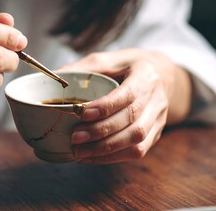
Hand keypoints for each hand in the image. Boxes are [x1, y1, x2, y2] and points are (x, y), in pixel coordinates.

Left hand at [58, 49, 190, 163]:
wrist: (161, 75)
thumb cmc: (129, 66)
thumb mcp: (109, 59)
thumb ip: (85, 68)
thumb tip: (54, 76)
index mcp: (146, 76)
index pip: (128, 95)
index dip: (105, 107)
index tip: (82, 114)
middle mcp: (156, 99)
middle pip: (132, 121)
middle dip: (101, 132)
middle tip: (75, 138)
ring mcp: (158, 119)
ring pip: (136, 141)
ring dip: (106, 149)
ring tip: (79, 152)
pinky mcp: (155, 134)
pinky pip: (137, 151)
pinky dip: (113, 157)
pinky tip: (91, 157)